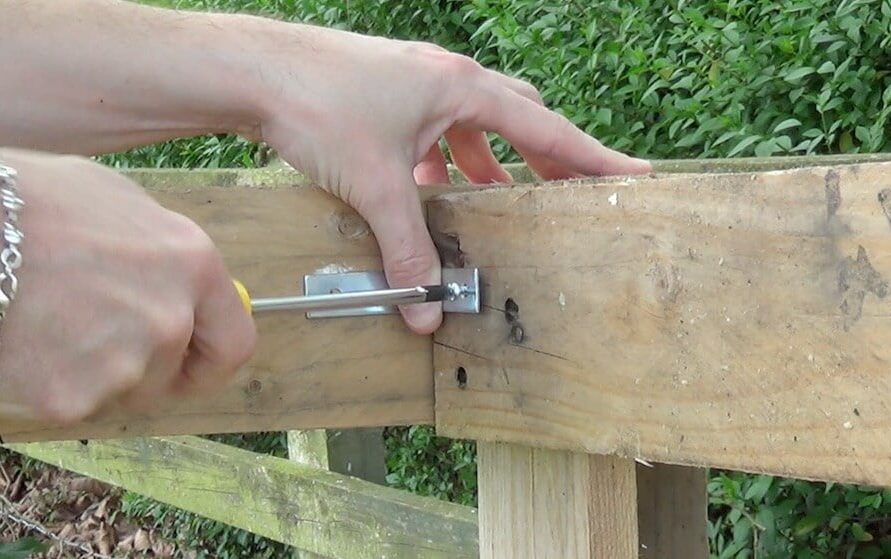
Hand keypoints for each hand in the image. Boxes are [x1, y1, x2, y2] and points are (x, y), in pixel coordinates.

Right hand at [0, 147, 254, 422]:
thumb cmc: (29, 201)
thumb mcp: (120, 204)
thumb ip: (161, 256)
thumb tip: (176, 284)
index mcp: (192, 265)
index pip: (232, 343)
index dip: (208, 359)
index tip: (189, 364)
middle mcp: (170, 322)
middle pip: (168, 376)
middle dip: (136, 365)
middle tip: (87, 334)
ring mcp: (123, 367)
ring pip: (116, 393)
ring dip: (87, 372)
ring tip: (41, 323)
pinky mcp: (71, 403)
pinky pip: (67, 405)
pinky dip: (41, 386)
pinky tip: (14, 342)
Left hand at [256, 25, 651, 333]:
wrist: (253, 71)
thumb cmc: (318, 106)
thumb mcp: (377, 185)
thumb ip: (407, 248)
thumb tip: (426, 309)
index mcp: (463, 88)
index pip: (546, 128)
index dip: (593, 157)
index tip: (636, 176)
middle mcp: (446, 78)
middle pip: (517, 119)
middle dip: (544, 158)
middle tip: (567, 193)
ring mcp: (414, 83)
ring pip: (471, 126)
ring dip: (488, 164)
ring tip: (499, 202)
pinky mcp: (385, 95)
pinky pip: (432, 132)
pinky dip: (442, 162)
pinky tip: (428, 193)